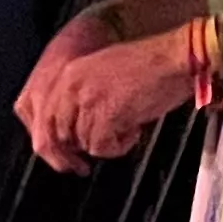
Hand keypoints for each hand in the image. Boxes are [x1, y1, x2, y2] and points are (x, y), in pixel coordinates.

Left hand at [18, 26, 191, 173]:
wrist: (179, 57)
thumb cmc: (153, 64)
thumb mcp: (104, 71)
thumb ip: (81, 96)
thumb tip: (73, 129)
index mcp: (68, 74)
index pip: (43, 118)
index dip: (53, 143)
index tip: (64, 156)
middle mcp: (71, 87)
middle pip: (55, 137)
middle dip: (71, 155)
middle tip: (86, 164)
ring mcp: (88, 100)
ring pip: (82, 144)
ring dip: (105, 144)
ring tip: (128, 128)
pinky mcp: (106, 115)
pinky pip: (102, 148)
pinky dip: (119, 147)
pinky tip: (135, 130)